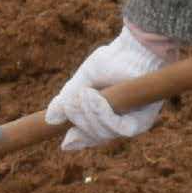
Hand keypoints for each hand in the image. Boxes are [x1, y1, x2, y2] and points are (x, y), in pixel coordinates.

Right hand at [45, 26, 172, 152]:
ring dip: (89, 114)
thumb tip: (50, 119)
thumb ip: (67, 100)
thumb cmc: (111, 62)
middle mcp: (119, 124)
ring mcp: (131, 125)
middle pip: (94, 137)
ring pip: (104, 133)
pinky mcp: (142, 122)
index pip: (89, 137)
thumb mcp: (82, 82)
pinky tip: (95, 98)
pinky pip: (118, 127)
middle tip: (70, 103)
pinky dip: (102, 114)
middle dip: (78, 120)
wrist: (132, 50)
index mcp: (105, 117)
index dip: (77, 139)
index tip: (64, 142)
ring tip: (84, 94)